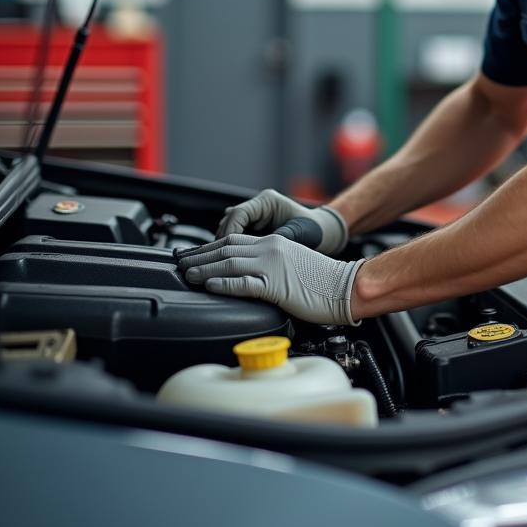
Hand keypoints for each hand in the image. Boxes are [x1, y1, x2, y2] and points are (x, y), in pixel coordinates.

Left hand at [176, 233, 362, 325]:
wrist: (346, 286)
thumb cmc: (325, 281)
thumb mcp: (293, 264)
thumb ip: (270, 265)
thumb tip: (248, 275)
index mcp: (274, 243)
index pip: (233, 240)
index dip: (208, 247)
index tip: (192, 254)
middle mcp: (270, 249)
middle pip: (226, 248)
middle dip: (199, 256)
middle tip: (180, 262)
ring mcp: (273, 266)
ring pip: (230, 263)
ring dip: (205, 269)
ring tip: (188, 274)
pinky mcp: (277, 285)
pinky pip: (244, 283)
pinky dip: (224, 284)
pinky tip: (211, 286)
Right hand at [217, 189, 347, 254]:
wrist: (324, 234)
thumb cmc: (314, 231)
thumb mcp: (294, 235)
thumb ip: (273, 241)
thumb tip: (252, 253)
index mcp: (267, 200)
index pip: (238, 214)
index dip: (228, 233)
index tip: (224, 251)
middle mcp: (258, 206)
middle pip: (229, 221)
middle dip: (222, 241)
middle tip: (216, 261)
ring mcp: (256, 216)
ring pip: (230, 229)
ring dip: (225, 245)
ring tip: (219, 263)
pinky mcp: (255, 228)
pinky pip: (237, 236)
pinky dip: (231, 248)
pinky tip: (228, 262)